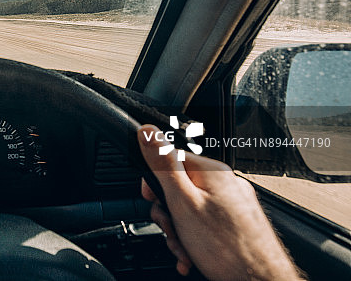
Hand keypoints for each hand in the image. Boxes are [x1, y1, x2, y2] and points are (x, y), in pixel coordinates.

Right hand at [138, 124, 303, 280]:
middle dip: (168, 213)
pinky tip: (193, 254)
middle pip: (179, 187)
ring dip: (180, 230)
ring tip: (184, 248)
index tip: (152, 198)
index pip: (171, 159)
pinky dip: (194, 239)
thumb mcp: (182, 202)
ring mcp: (233, 205)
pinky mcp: (237, 224)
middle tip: (171, 229)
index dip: (155, 181)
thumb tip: (147, 131)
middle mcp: (226, 184)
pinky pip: (205, 224)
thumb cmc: (227, 248)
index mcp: (212, 172)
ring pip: (191, 209)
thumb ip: (163, 166)